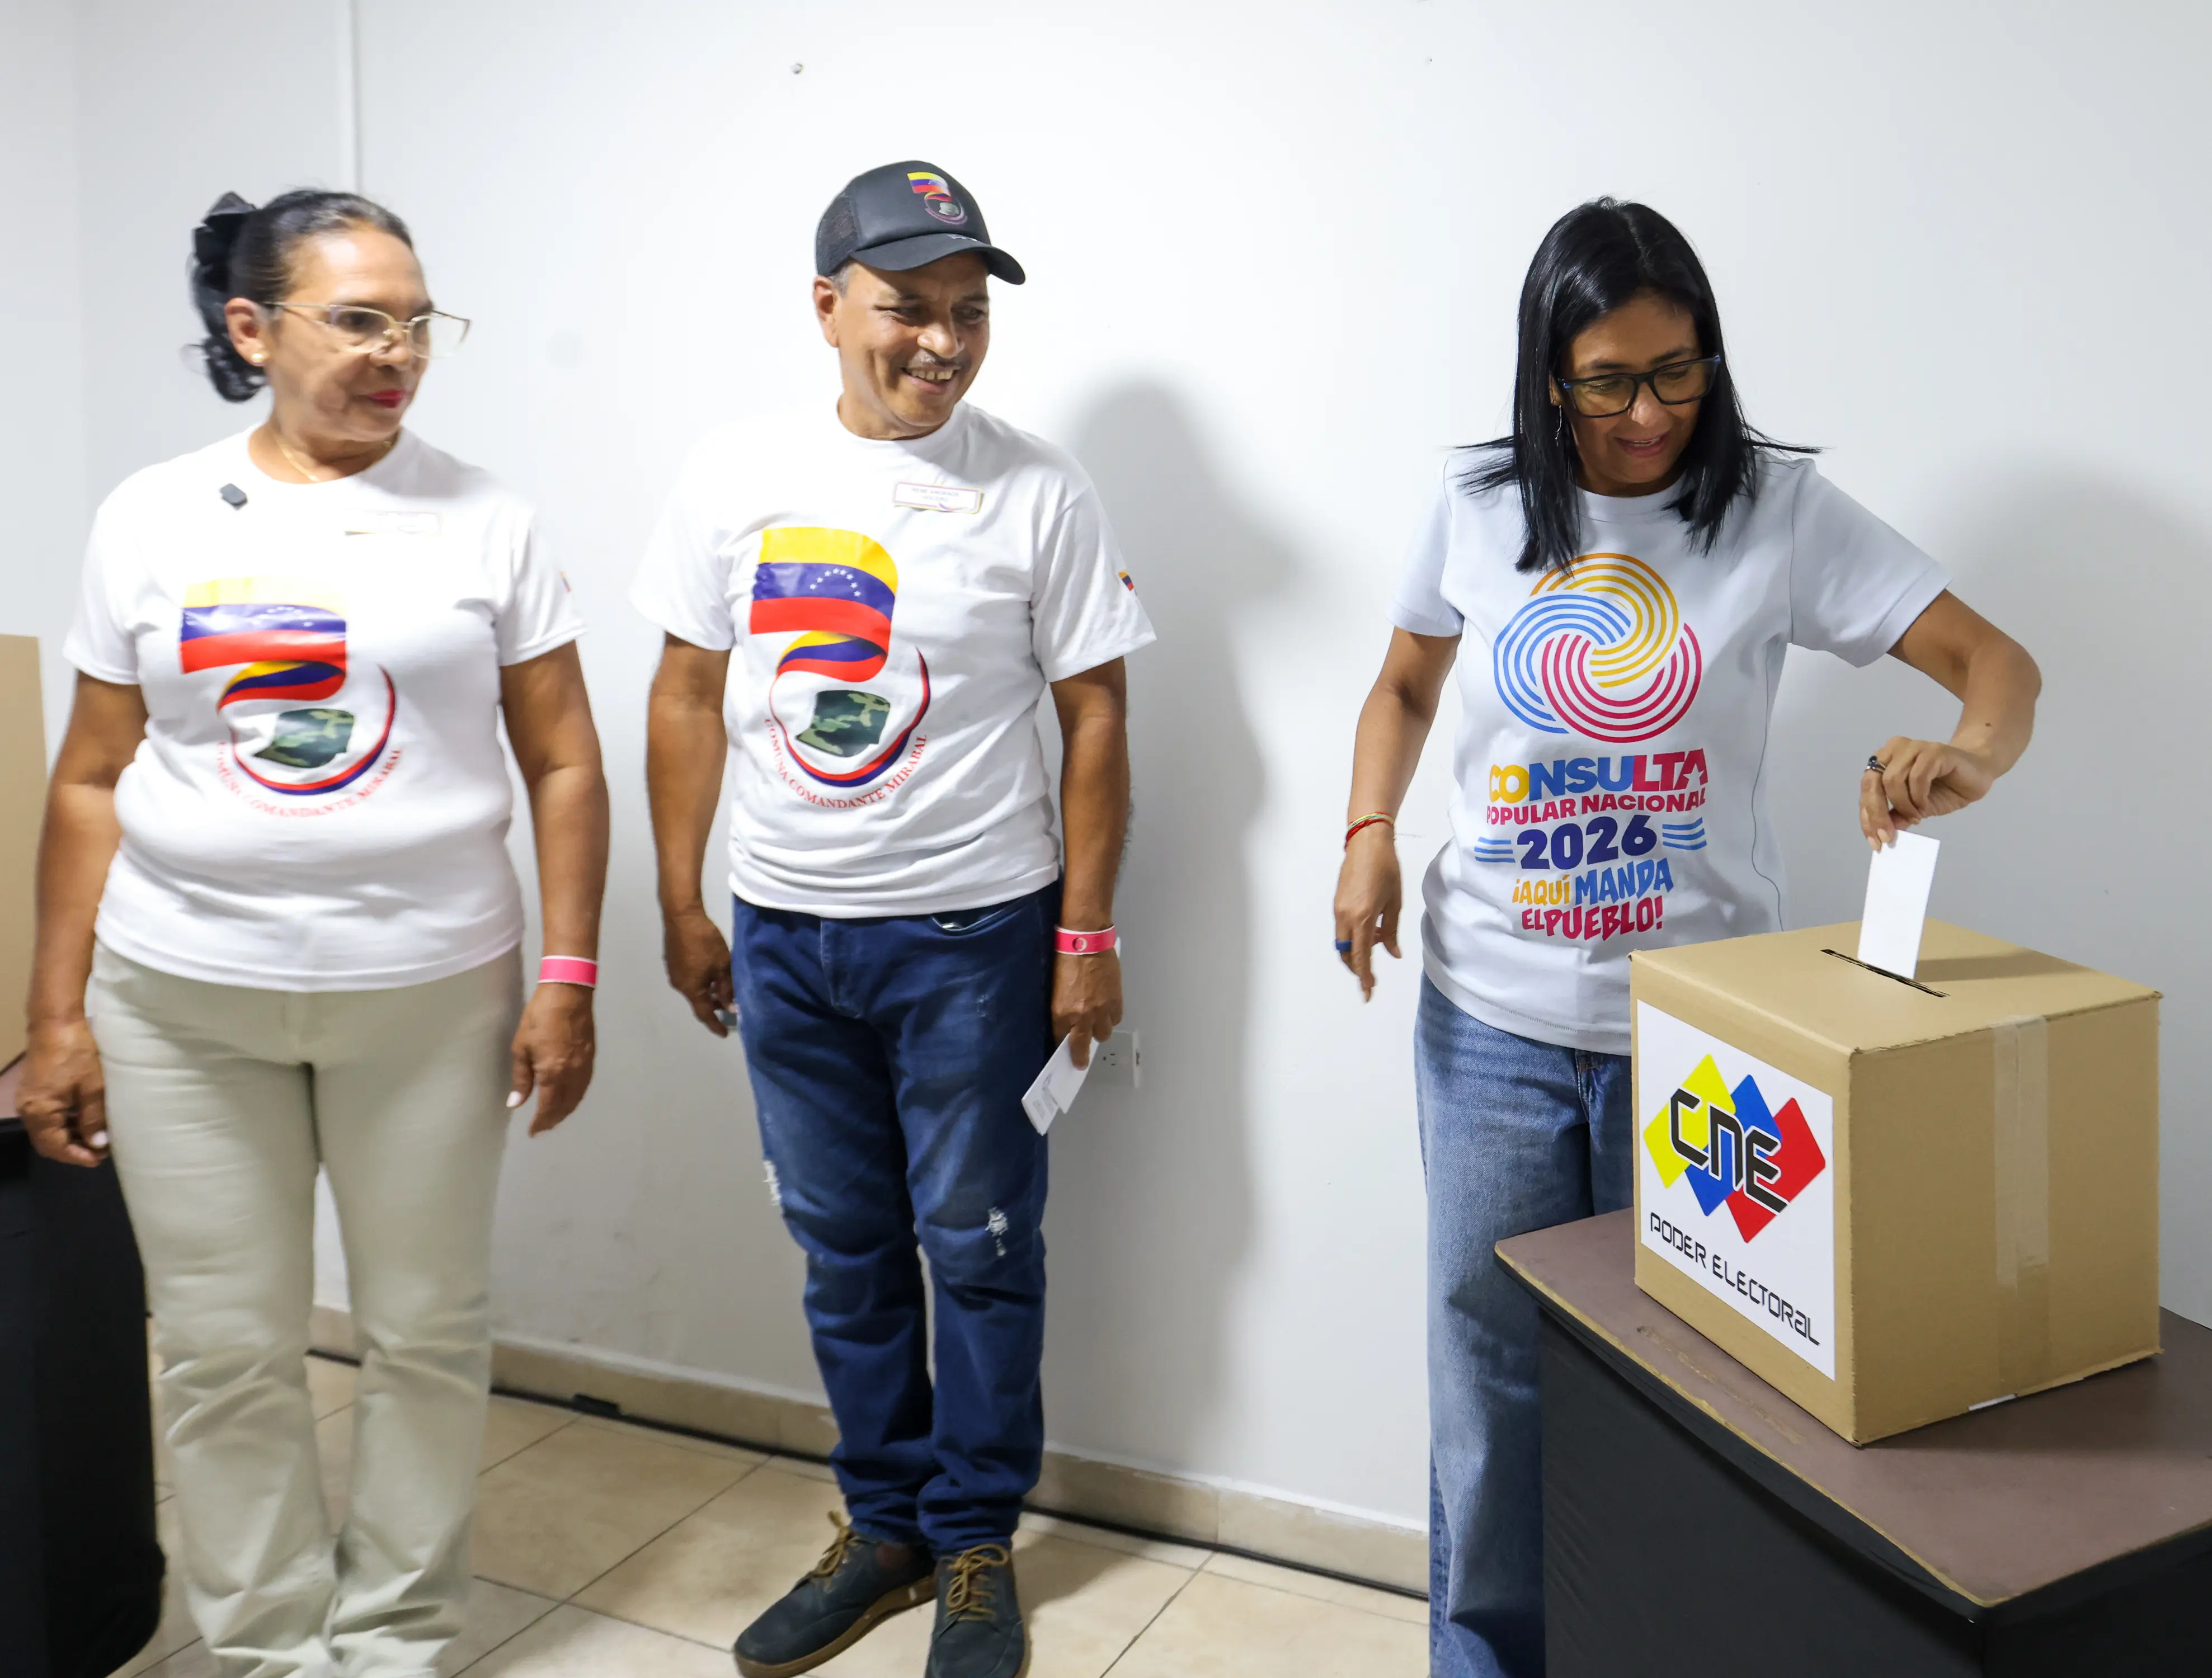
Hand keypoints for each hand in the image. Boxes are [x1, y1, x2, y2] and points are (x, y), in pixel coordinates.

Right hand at [18, 1018, 110, 1167]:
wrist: (57, 1022)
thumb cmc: (77, 1054)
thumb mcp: (93, 1087)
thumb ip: (94, 1118)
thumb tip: (99, 1145)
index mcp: (39, 1112)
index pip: (54, 1147)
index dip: (77, 1156)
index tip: (99, 1159)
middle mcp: (28, 1109)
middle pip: (48, 1142)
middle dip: (73, 1149)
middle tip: (100, 1150)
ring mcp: (29, 1099)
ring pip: (48, 1130)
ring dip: (70, 1136)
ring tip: (97, 1137)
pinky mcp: (35, 1091)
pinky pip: (48, 1116)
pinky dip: (65, 1122)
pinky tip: (85, 1120)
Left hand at [508, 983, 595, 1135]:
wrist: (568, 994)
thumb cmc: (538, 1018)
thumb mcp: (521, 1047)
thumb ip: (521, 1078)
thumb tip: (516, 1103)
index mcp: (552, 1073)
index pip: (547, 1107)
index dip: (540, 1122)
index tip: (533, 1131)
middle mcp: (571, 1075)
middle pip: (565, 1106)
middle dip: (554, 1119)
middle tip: (543, 1127)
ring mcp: (584, 1067)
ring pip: (577, 1098)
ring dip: (566, 1111)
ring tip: (555, 1116)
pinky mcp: (591, 1058)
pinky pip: (584, 1086)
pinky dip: (576, 1097)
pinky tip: (569, 1096)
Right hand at [663, 905, 733, 1036]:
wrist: (682, 916)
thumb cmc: (704, 942)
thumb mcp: (722, 966)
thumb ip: (727, 988)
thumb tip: (731, 1007)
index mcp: (690, 989)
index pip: (704, 1014)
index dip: (715, 1024)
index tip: (725, 1033)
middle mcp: (679, 985)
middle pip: (698, 1001)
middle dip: (714, 1006)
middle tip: (730, 1008)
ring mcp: (674, 972)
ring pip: (694, 989)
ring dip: (708, 993)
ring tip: (723, 991)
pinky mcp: (673, 961)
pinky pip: (689, 978)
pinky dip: (701, 982)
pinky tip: (712, 976)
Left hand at [1052, 949, 1122, 1069]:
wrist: (1086, 943)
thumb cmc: (1066, 961)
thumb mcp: (1056, 989)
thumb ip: (1062, 1009)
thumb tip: (1066, 1023)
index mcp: (1062, 1012)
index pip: (1061, 1039)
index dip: (1063, 1047)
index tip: (1065, 1054)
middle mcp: (1082, 1016)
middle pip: (1083, 1045)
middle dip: (1081, 1055)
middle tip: (1081, 1060)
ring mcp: (1101, 1010)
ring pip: (1103, 1034)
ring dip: (1099, 1030)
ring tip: (1096, 1022)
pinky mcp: (1116, 1002)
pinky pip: (1116, 1020)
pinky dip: (1111, 1018)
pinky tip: (1107, 1011)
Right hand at [1333, 826, 1402, 1000]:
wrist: (1367, 842)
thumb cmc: (1385, 868)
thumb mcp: (1395, 902)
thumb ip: (1391, 932)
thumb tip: (1394, 954)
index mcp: (1362, 917)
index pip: (1360, 957)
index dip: (1364, 978)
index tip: (1367, 993)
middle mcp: (1345, 916)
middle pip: (1347, 954)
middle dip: (1358, 968)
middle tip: (1373, 975)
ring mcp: (1338, 910)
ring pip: (1343, 943)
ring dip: (1357, 951)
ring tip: (1379, 941)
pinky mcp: (1337, 903)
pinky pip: (1342, 929)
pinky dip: (1354, 937)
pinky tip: (1371, 929)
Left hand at [1861, 735, 1997, 848]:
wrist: (1977, 774)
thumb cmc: (1945, 788)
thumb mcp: (1916, 808)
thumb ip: (1898, 815)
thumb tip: (1883, 830)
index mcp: (1884, 762)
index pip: (1866, 788)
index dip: (1867, 816)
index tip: (1874, 841)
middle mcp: (1894, 750)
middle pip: (1873, 782)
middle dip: (1878, 813)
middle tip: (1888, 835)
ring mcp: (1913, 747)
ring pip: (1893, 780)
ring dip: (1904, 805)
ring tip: (1917, 815)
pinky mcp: (1934, 751)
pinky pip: (1917, 776)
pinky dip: (1918, 797)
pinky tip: (1925, 806)